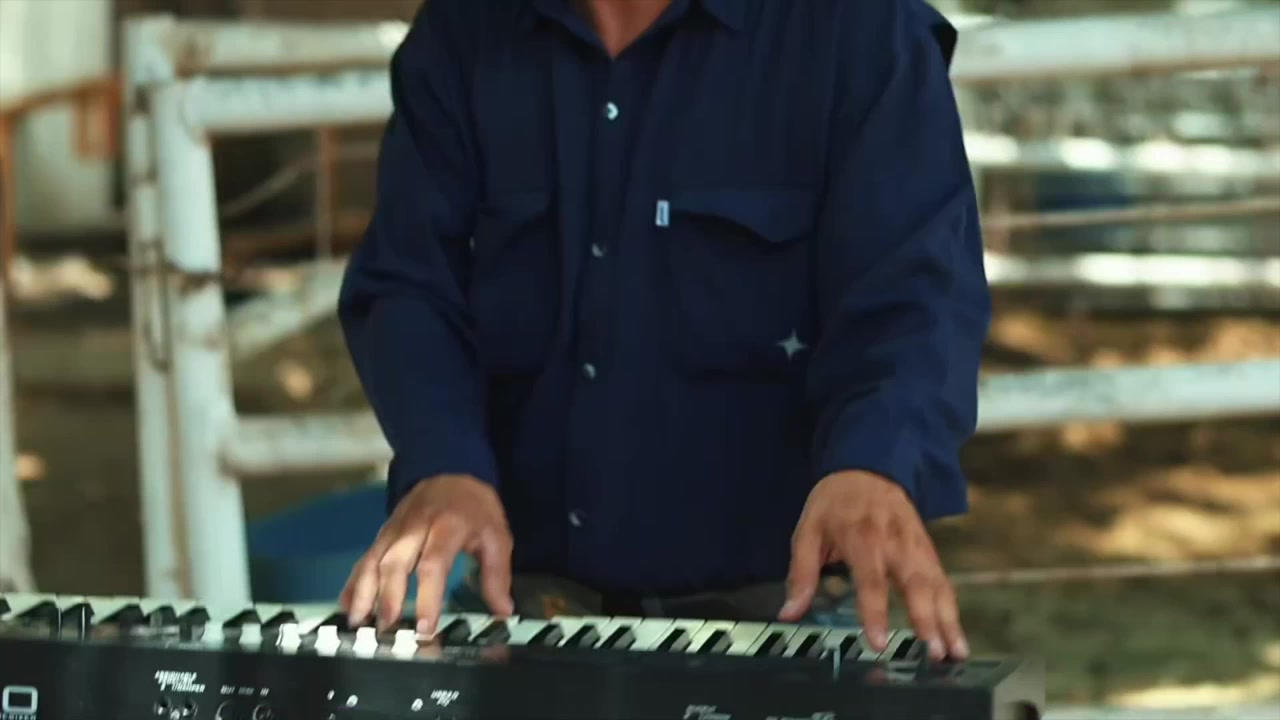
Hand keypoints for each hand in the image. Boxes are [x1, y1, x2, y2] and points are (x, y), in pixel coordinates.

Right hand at [339, 474, 513, 633]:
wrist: (451, 472)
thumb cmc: (474, 509)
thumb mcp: (496, 536)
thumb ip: (496, 575)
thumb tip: (503, 612)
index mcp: (447, 527)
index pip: (433, 565)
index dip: (427, 597)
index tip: (425, 627)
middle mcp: (414, 528)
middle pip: (395, 563)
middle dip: (387, 599)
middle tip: (387, 631)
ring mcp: (394, 530)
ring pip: (373, 561)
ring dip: (363, 593)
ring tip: (359, 623)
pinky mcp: (382, 534)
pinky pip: (365, 559)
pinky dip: (354, 583)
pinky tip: (347, 607)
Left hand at [779, 470, 967, 660]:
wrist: (867, 466)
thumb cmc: (834, 503)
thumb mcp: (808, 530)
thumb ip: (801, 574)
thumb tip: (789, 612)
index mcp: (862, 538)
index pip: (871, 581)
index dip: (876, 613)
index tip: (879, 643)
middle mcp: (895, 543)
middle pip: (915, 584)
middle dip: (927, 620)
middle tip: (933, 654)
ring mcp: (916, 545)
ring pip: (937, 585)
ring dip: (948, 620)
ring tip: (955, 653)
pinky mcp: (928, 549)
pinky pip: (942, 580)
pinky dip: (952, 608)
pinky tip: (956, 635)